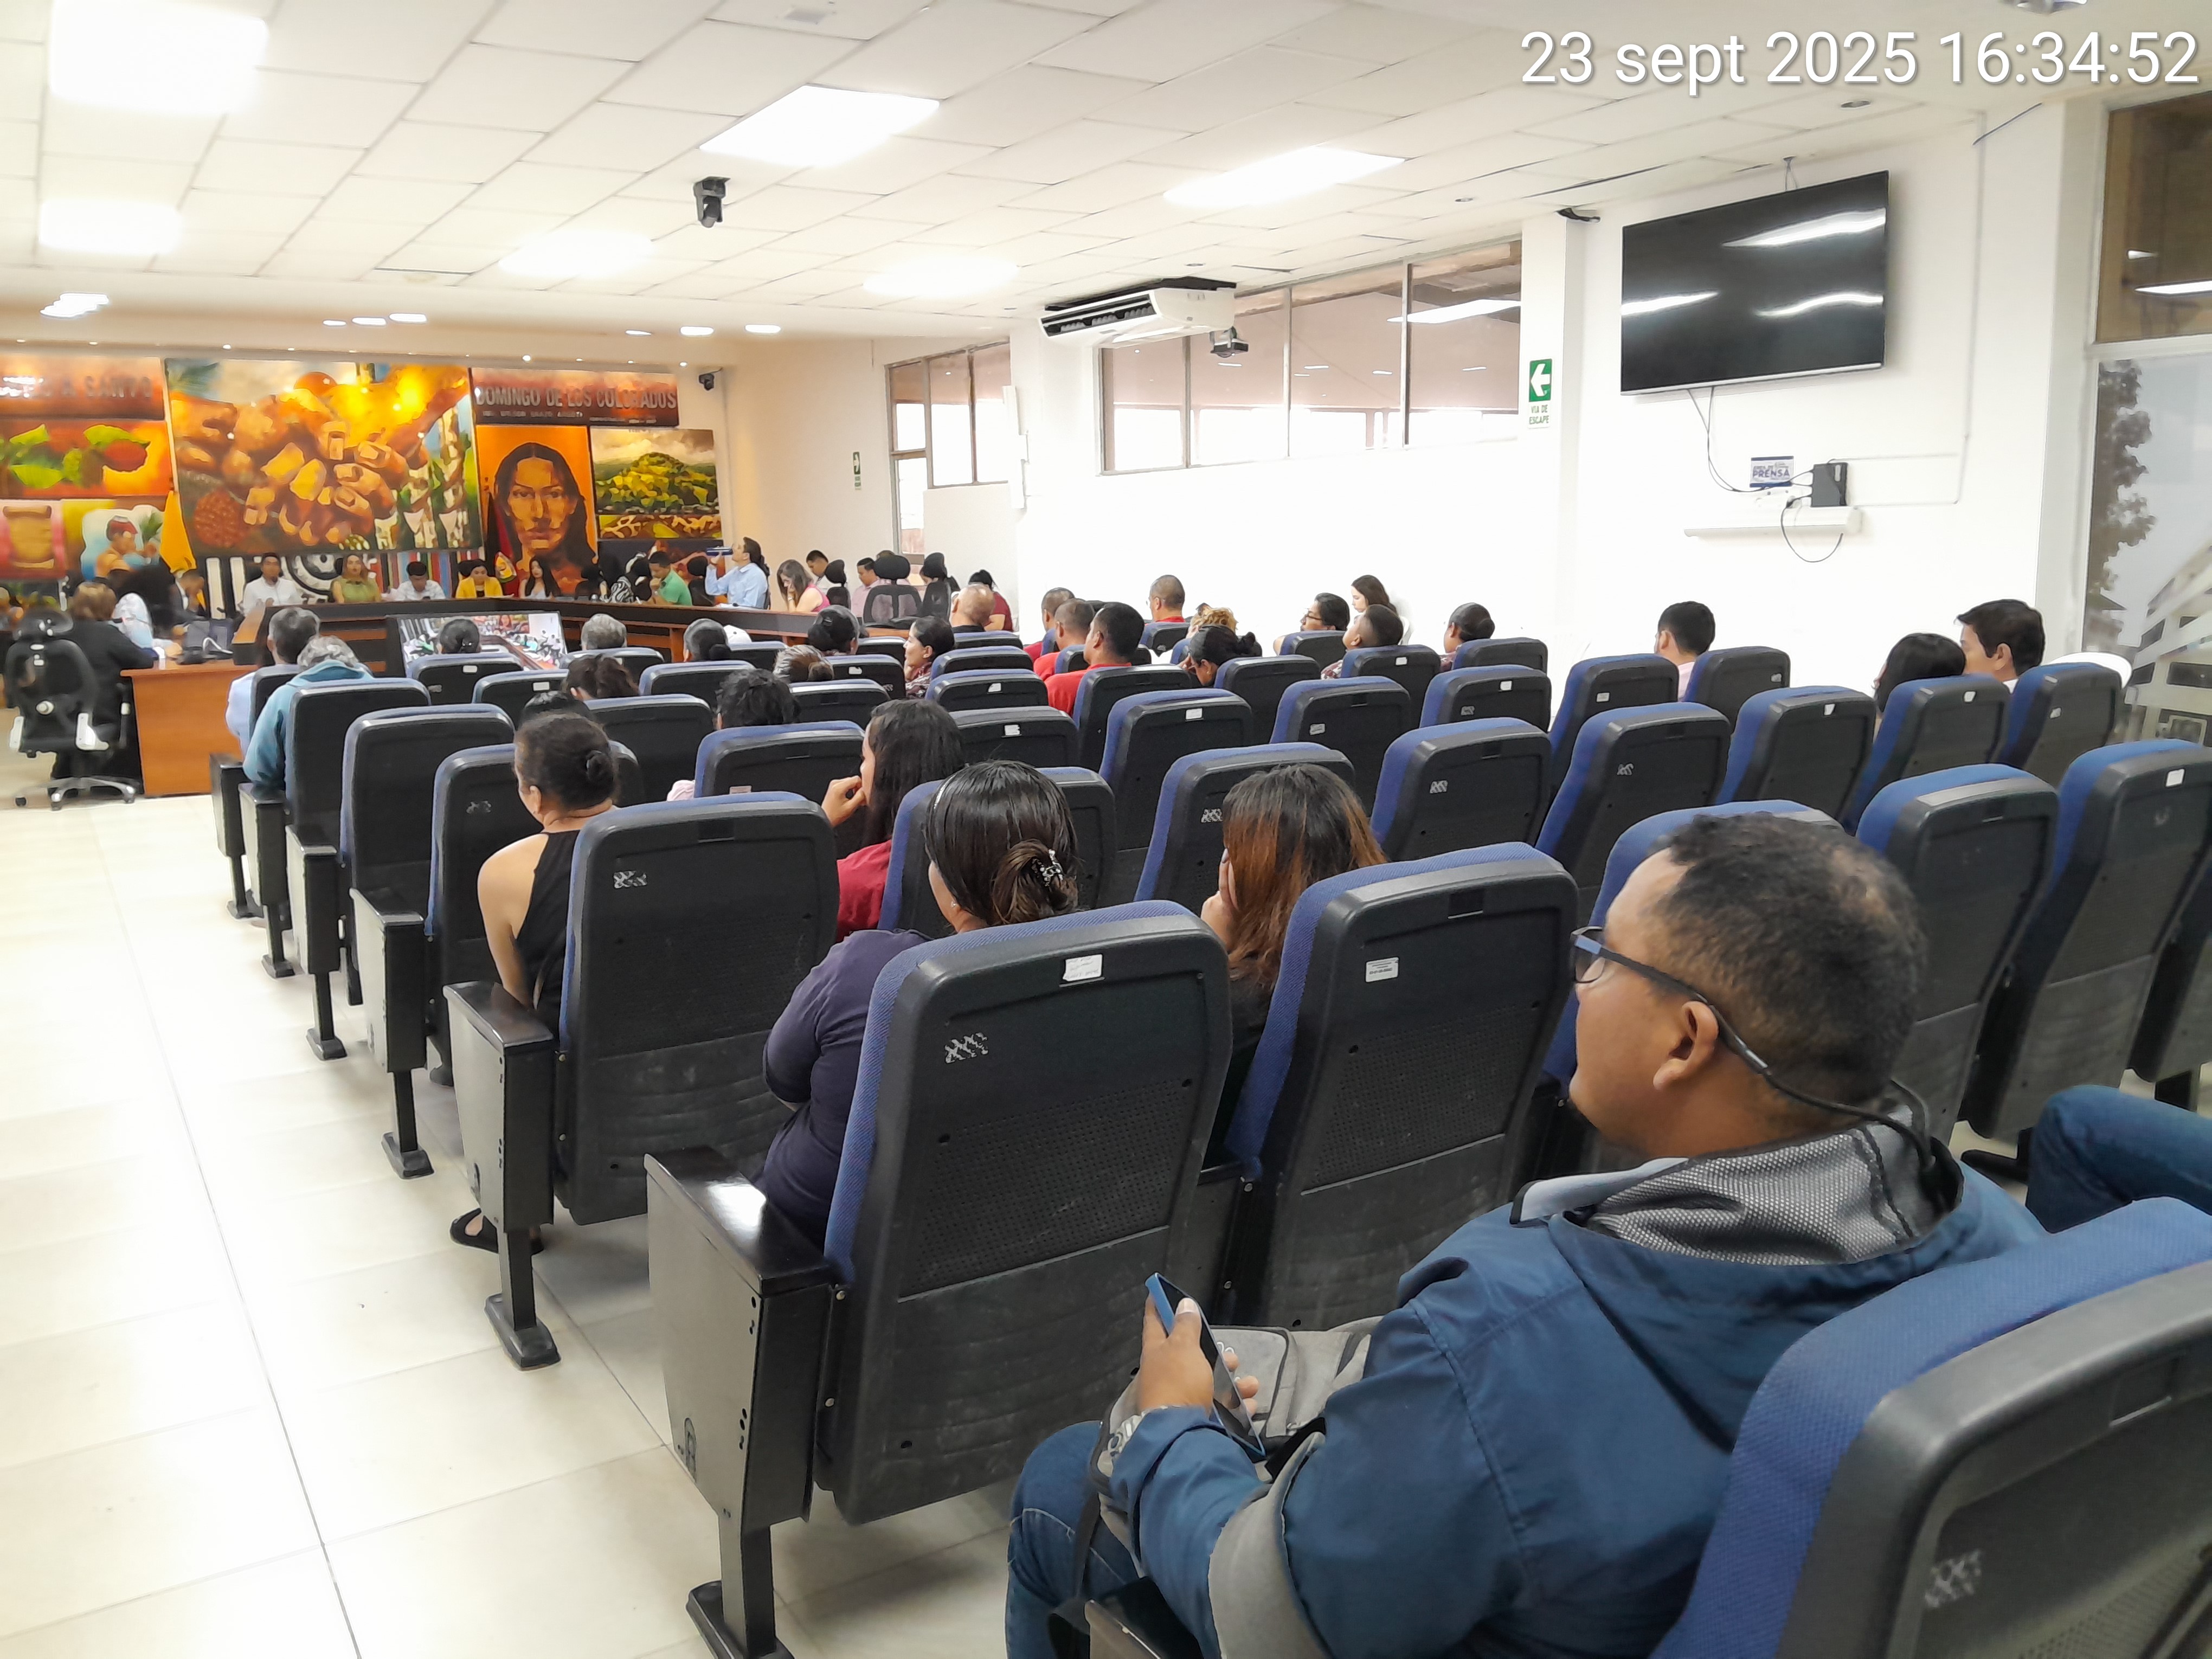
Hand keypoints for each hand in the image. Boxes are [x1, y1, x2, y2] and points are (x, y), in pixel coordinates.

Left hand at [822, 775, 865, 825]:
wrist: (824, 817)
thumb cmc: (835, 815)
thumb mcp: (851, 807)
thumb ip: (860, 796)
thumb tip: (865, 790)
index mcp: (839, 787)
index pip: (856, 779)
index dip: (862, 786)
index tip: (862, 795)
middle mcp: (835, 783)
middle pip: (853, 780)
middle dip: (858, 789)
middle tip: (859, 800)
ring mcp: (833, 784)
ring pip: (850, 782)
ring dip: (854, 789)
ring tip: (854, 800)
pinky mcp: (833, 786)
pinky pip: (845, 784)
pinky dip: (849, 790)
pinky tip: (849, 798)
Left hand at [1137, 1298, 1258, 1412]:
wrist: (1181, 1434)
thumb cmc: (1179, 1382)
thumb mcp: (1184, 1347)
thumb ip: (1186, 1326)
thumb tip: (1183, 1304)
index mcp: (1156, 1353)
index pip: (1154, 1323)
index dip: (1157, 1307)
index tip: (1157, 1292)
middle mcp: (1166, 1374)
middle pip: (1190, 1356)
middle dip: (1215, 1354)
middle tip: (1230, 1354)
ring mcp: (1181, 1398)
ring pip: (1211, 1382)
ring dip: (1233, 1382)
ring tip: (1250, 1385)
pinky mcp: (1197, 1419)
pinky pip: (1221, 1408)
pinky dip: (1237, 1406)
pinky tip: (1249, 1405)